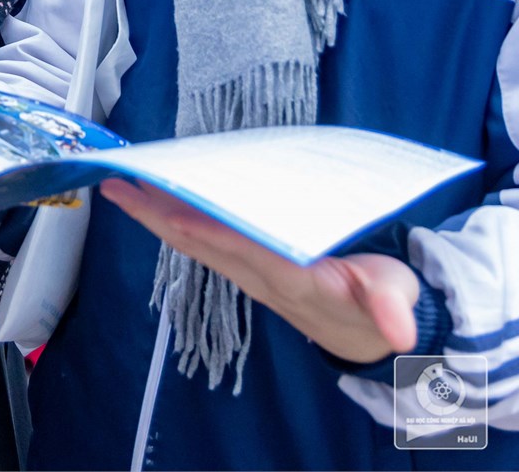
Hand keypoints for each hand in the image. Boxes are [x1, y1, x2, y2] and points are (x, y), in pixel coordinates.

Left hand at [100, 179, 419, 364]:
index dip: (203, 228)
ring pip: (193, 241)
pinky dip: (176, 218)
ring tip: (123, 184)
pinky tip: (158, 200)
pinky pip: (203, 239)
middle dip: (155, 215)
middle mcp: (258, 275)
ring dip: (155, 215)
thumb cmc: (376, 303)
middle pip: (198, 243)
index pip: (239, 249)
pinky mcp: (246, 265)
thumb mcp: (391, 301)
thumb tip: (399, 329)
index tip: (169, 207)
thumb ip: (391, 309)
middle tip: (118, 184)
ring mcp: (248, 271)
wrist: (365, 334)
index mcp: (291, 277)